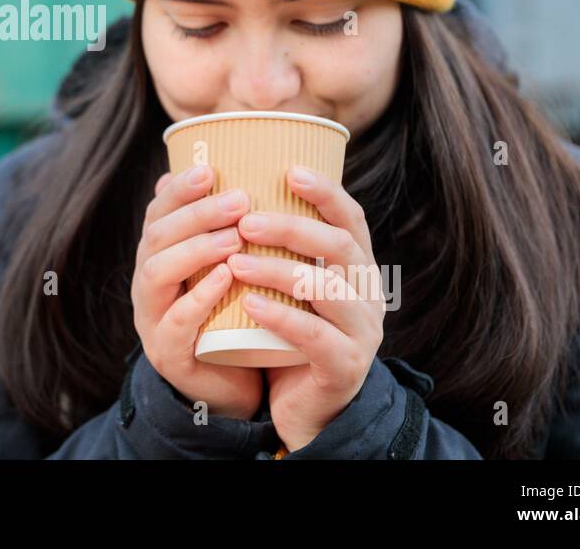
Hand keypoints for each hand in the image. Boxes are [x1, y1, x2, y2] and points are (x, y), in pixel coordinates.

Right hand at [131, 165, 264, 420]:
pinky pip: (176, 321)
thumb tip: (235, 175)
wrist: (229, 384)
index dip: (178, 190)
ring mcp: (152, 318)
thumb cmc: (231, 314)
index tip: (209, 170)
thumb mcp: (225, 266)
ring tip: (235, 236)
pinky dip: (199, 297)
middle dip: (195, 214)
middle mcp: (147, 283)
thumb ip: (225, 228)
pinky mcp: (168, 353)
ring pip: (158, 274)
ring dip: (196, 250)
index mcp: (158, 257)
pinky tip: (227, 278)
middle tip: (238, 200)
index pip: (157, 213)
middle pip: (156, 238)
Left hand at [228, 165, 385, 450]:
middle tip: (245, 221)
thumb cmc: (286, 335)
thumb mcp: (283, 287)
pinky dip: (282, 318)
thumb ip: (266, 247)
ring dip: (279, 270)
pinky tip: (250, 305)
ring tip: (236, 261)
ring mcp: (362, 332)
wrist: (306, 408)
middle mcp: (367, 294)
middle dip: (292, 228)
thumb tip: (212, 195)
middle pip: (340, 247)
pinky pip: (316, 338)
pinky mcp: (345, 367)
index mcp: (356, 268)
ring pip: (327, 290)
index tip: (290, 170)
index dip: (326, 192)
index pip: (350, 219)